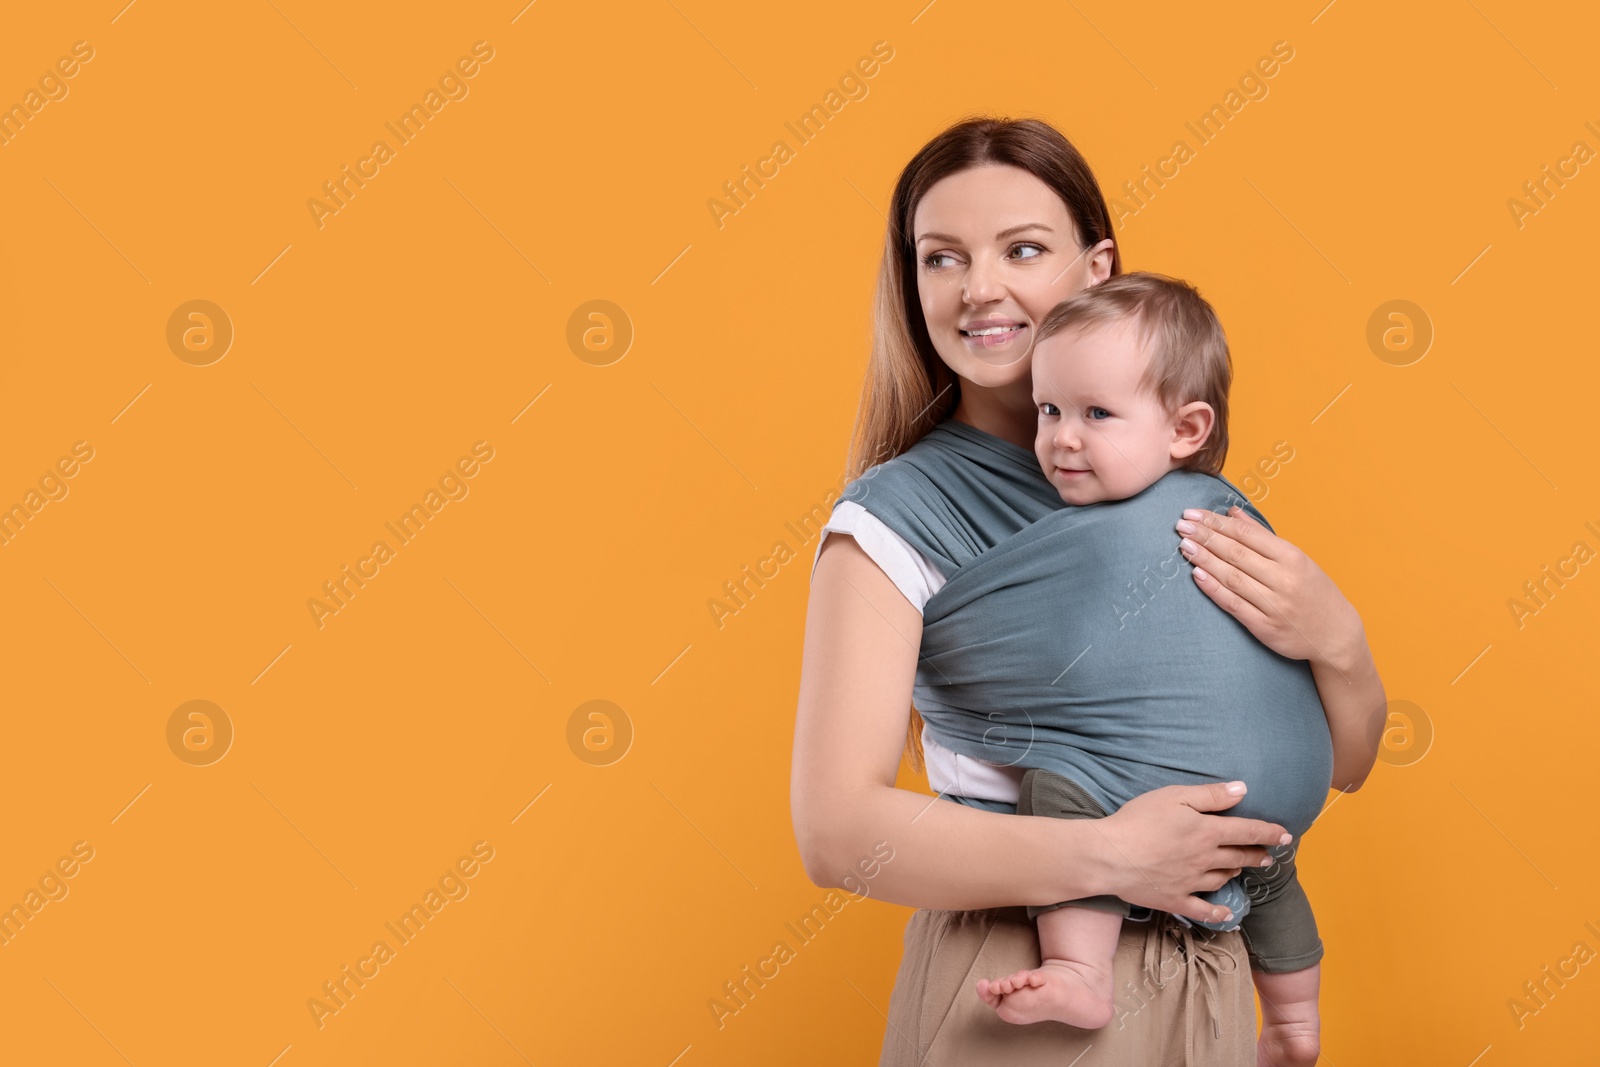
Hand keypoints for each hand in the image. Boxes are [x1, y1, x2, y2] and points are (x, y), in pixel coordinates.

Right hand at [1092, 782, 1290, 924]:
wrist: (1110, 856)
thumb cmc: (1138, 820)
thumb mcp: (1174, 797)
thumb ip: (1210, 795)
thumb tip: (1242, 790)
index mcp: (1207, 832)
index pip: (1248, 831)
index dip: (1269, 832)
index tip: (1285, 835)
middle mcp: (1206, 859)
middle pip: (1239, 857)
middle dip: (1257, 854)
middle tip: (1269, 856)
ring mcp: (1192, 882)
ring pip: (1223, 879)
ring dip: (1237, 874)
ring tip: (1242, 871)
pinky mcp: (1175, 900)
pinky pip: (1202, 910)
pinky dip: (1218, 913)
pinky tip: (1227, 914)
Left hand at [1175, 505, 1361, 669]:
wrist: (1336, 634)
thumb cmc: (1314, 591)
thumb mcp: (1297, 558)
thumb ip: (1262, 536)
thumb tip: (1233, 513)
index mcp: (1293, 558)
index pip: (1247, 535)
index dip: (1217, 523)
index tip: (1193, 513)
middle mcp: (1284, 579)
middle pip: (1236, 554)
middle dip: (1206, 537)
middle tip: (1182, 525)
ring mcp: (1274, 605)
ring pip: (1232, 577)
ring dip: (1205, 560)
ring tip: (1184, 545)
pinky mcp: (1265, 627)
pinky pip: (1234, 605)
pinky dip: (1214, 589)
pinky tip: (1197, 575)